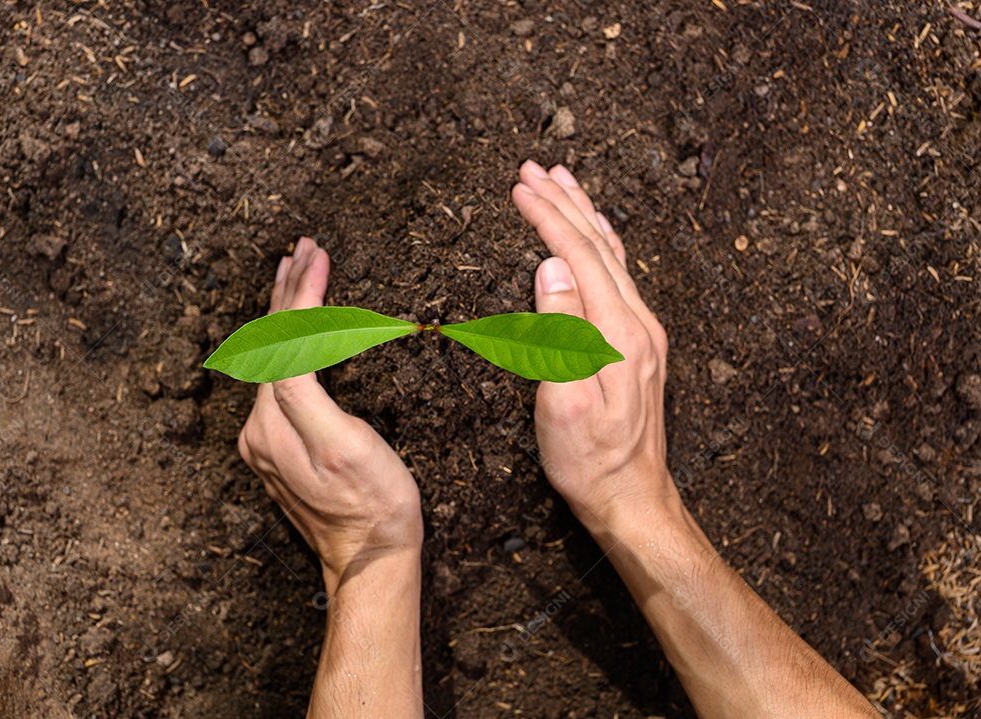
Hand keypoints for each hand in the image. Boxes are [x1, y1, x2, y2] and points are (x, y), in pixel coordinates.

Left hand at [237, 237, 422, 591]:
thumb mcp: (347, 446)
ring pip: (271, 358)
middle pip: (269, 344)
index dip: (302, 294)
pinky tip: (295, 330)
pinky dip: (287, 341)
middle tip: (305, 247)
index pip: (283, 341)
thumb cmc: (373, 505)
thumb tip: (287, 341)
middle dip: (287, 291)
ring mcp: (266, 440)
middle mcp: (259, 429)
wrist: (370, 560)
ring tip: (292, 271)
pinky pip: (279, 378)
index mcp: (273, 424)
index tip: (319, 255)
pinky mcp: (279, 448)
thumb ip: (307, 392)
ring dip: (283, 311)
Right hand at [511, 161, 673, 533]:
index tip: (519, 187)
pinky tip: (594, 235)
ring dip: (585, 215)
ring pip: (613, 256)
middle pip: (600, 245)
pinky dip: (602, 244)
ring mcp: (643, 332)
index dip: (549, 217)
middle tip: (533, 168)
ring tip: (562, 181)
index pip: (580, 256)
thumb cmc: (590, 459)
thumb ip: (561, 333)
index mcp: (620, 333)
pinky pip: (619, 275)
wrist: (632, 496)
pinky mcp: (639, 344)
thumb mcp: (563, 403)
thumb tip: (552, 269)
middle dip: (565, 202)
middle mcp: (638, 324)